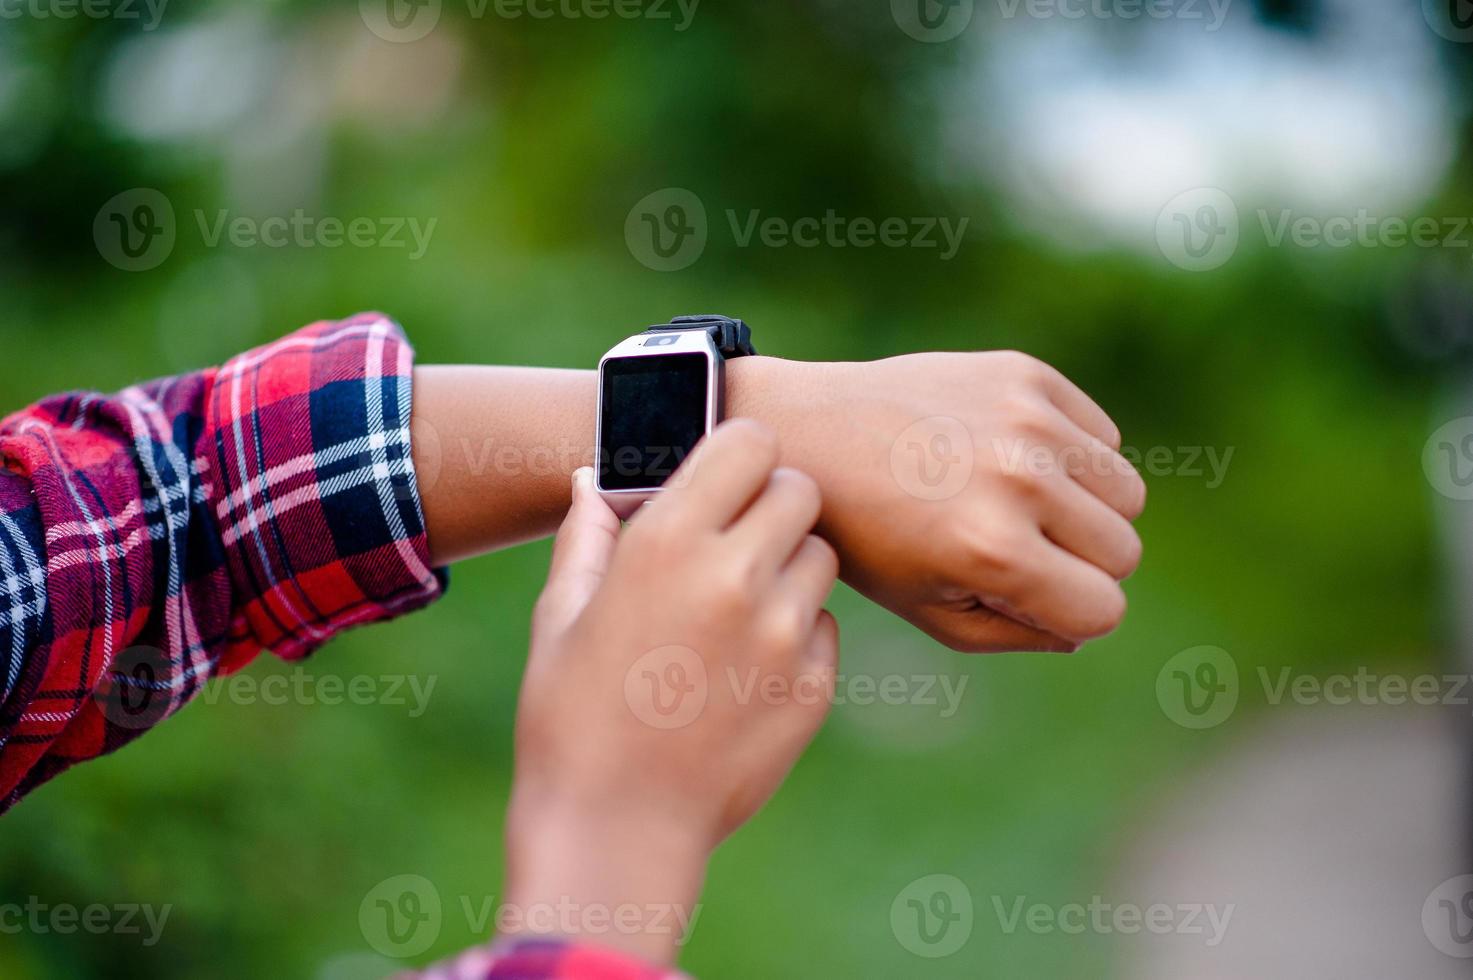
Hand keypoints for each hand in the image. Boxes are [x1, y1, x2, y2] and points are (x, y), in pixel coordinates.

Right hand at [503, 420, 838, 963]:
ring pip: (822, 555)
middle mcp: (736, 576)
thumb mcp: (561, 617)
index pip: (750, 443)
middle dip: (770, 502)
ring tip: (737, 605)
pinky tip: (747, 664)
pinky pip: (826, 624)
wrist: (615, 830)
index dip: (740, 453)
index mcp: (667, 542)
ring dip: (789, 563)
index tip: (725, 474)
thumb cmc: (568, 719)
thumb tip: (587, 480)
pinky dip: (799, 630)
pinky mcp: (814, 686)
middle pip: (799, 490)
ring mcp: (785, 634)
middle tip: (735, 537)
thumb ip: (587, 536)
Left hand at [730, 351, 1144, 651]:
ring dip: (1084, 509)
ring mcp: (1027, 420)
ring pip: (1127, 492)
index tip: (1021, 595)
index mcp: (994, 550)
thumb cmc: (867, 537)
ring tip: (1014, 504)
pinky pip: (1102, 436)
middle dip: (1079, 564)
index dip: (1066, 613)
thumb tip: (1085, 624)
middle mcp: (1021, 480)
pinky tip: (1006, 456)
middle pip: (1124, 551)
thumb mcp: (930, 610)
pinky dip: (1072, 455)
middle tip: (1014, 548)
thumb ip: (1020, 634)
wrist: (809, 434)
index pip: (1105, 609)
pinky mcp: (1025, 374)